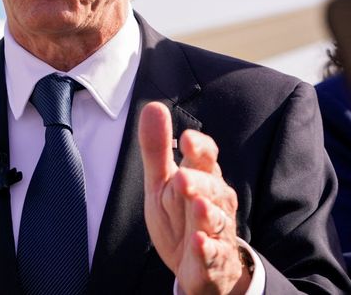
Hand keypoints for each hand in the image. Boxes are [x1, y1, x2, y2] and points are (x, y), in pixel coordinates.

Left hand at [139, 102, 250, 294]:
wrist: (197, 266)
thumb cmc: (181, 215)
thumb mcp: (162, 181)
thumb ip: (157, 148)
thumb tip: (153, 106)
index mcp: (203, 178)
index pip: (207, 158)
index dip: (200, 149)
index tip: (187, 140)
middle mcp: (216, 203)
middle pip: (212, 189)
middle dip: (200, 183)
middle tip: (183, 177)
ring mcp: (217, 232)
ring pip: (217, 220)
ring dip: (208, 214)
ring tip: (198, 205)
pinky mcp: (214, 260)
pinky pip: (213, 255)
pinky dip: (207, 250)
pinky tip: (199, 243)